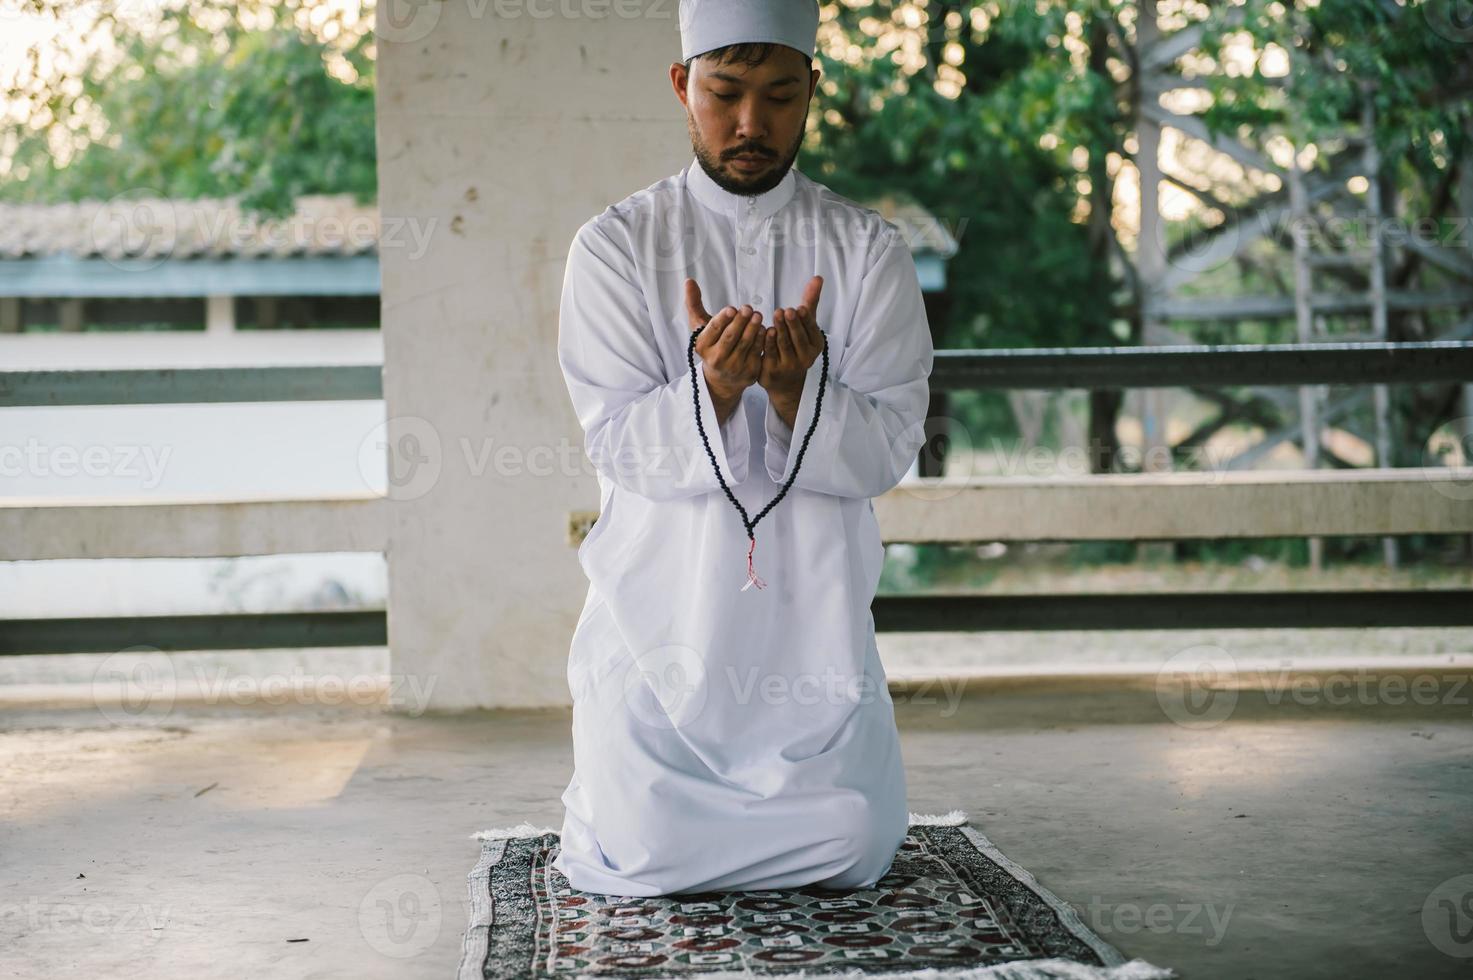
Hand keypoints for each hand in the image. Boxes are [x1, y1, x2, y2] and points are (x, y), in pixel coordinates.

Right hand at [686, 278, 763, 398]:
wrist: (724, 378)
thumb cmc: (713, 344)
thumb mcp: (701, 327)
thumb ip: (694, 304)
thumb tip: (689, 281)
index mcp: (703, 346)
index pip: (713, 330)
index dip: (723, 319)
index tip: (732, 308)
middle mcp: (717, 359)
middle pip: (730, 337)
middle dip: (740, 321)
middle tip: (748, 308)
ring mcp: (733, 367)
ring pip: (745, 344)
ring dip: (753, 328)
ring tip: (758, 315)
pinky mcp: (749, 372)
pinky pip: (757, 352)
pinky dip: (762, 340)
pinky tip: (765, 329)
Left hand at [759, 275, 823, 401]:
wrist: (786, 381)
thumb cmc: (797, 345)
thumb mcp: (805, 324)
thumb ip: (810, 301)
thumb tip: (818, 277)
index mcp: (815, 345)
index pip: (811, 330)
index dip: (805, 320)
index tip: (799, 308)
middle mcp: (805, 358)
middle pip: (797, 338)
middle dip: (791, 324)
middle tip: (785, 311)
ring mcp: (788, 366)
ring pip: (782, 345)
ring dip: (779, 330)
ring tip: (775, 316)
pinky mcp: (771, 371)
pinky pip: (768, 354)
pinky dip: (765, 342)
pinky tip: (763, 330)